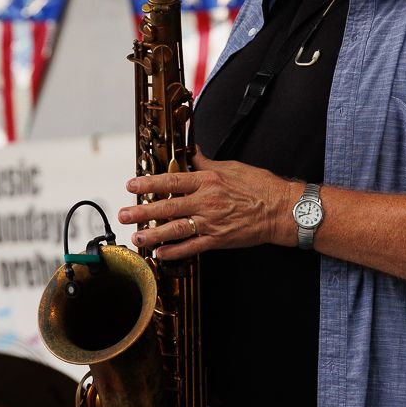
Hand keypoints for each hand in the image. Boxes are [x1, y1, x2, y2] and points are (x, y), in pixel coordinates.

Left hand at [118, 151, 298, 258]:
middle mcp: (206, 202)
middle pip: (168, 206)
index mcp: (208, 181)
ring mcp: (211, 222)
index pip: (172, 181)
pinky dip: (175, 251)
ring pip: (175, 229)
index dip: (149, 183)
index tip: (132, 184)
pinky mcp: (219, 239)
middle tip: (124, 214)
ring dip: (153, 234)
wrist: (282, 210)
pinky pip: (192, 247)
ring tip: (136, 237)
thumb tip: (191, 152)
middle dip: (142, 211)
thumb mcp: (232, 167)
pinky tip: (160, 253)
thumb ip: (207, 163)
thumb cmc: (261, 187)